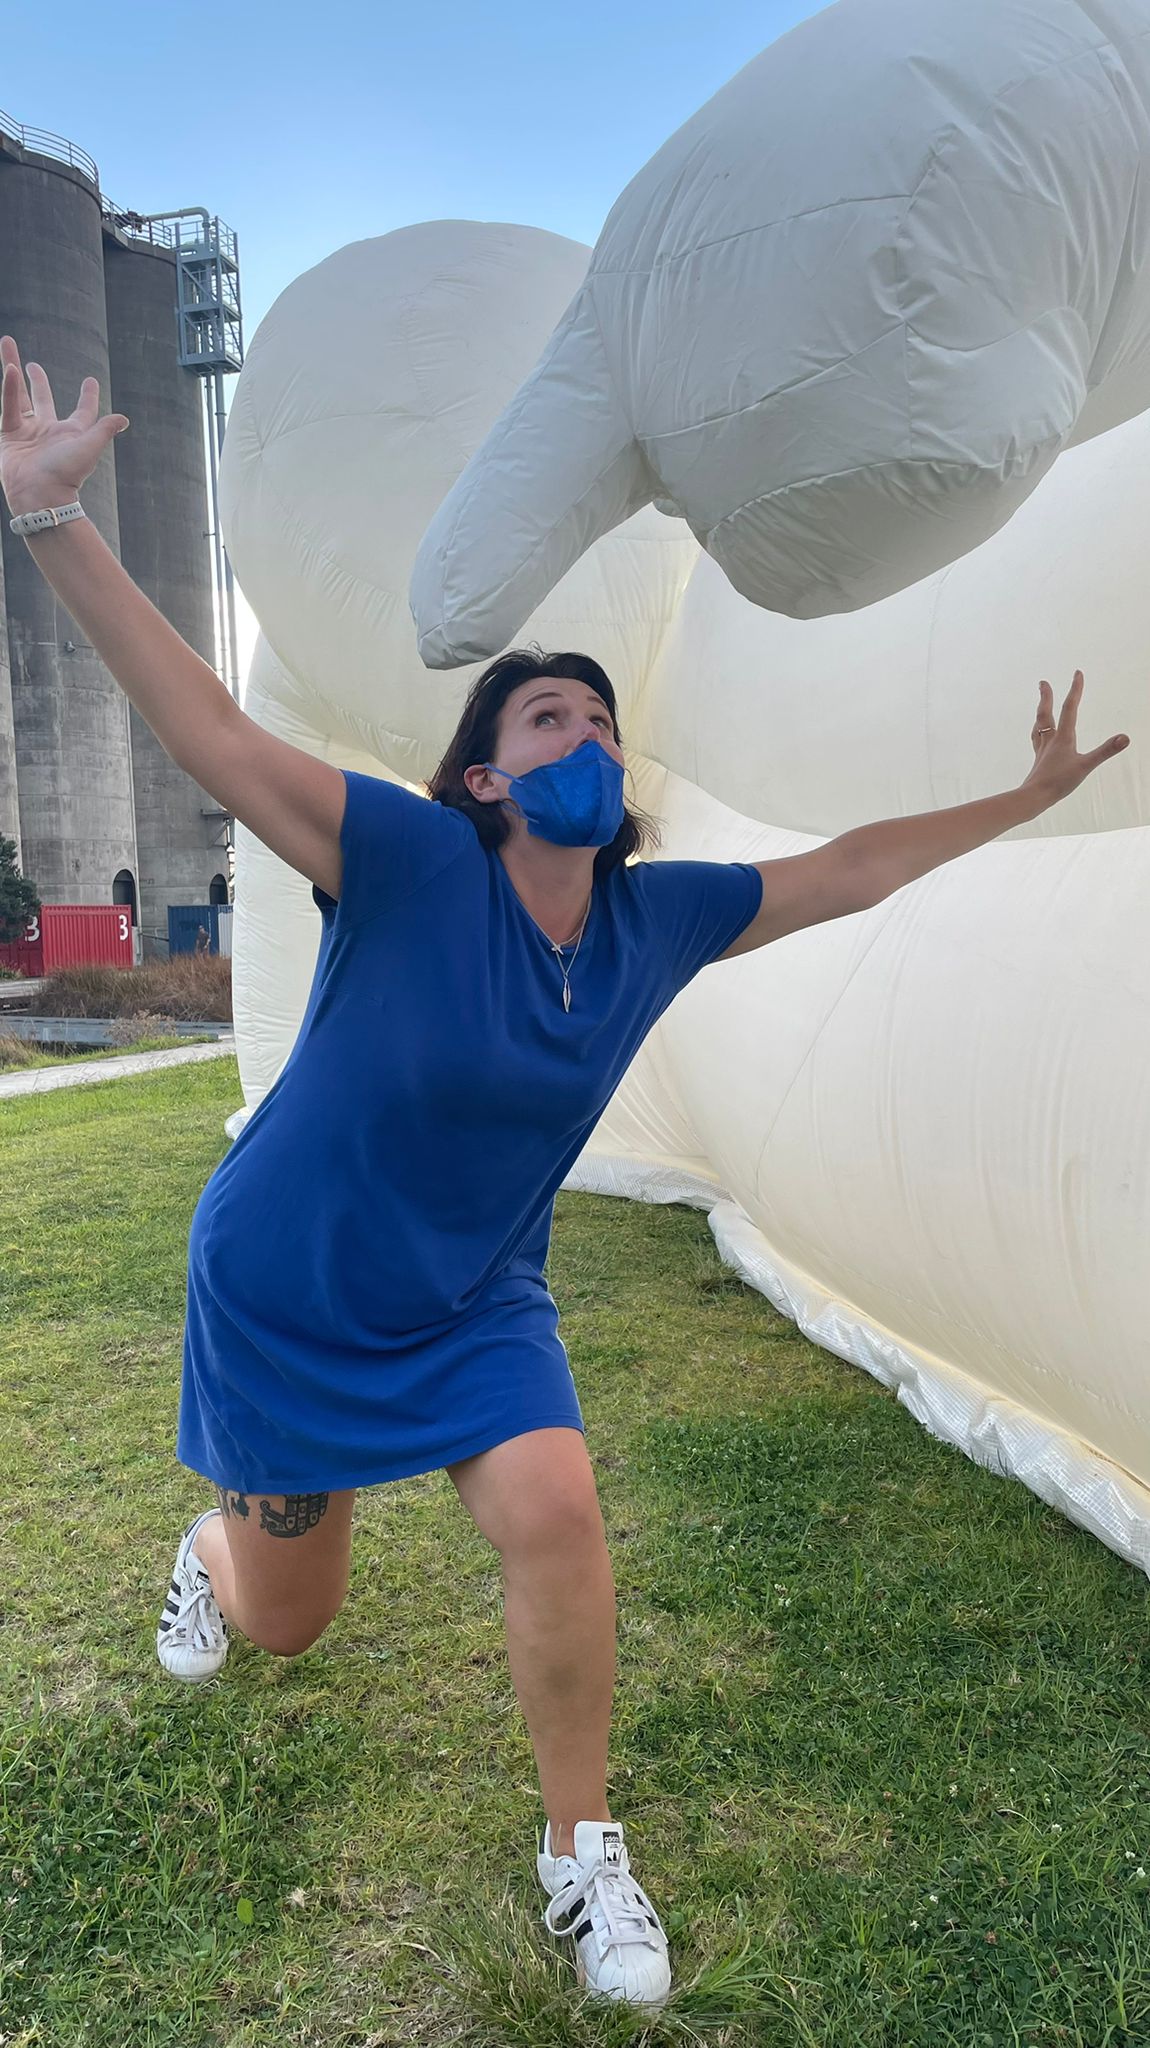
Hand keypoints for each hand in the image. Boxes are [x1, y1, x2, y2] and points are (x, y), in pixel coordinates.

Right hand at [0, 334, 127, 517]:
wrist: (39, 495)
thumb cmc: (67, 474)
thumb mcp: (89, 448)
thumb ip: (104, 430)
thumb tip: (124, 418)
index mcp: (71, 433)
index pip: (82, 410)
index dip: (87, 396)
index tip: (90, 381)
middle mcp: (48, 431)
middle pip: (41, 397)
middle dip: (37, 380)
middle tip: (33, 366)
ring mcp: (27, 433)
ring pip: (18, 396)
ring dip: (12, 371)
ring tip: (7, 348)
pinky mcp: (9, 437)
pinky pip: (9, 408)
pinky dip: (9, 389)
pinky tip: (11, 370)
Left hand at [1020, 671, 1129, 806]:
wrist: (1034, 796)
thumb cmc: (1059, 782)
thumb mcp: (1086, 766)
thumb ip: (1106, 751)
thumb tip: (1125, 738)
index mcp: (1063, 737)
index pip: (1070, 708)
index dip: (1075, 689)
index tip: (1077, 673)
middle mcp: (1050, 740)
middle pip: (1045, 713)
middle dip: (1046, 696)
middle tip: (1042, 682)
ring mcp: (1043, 750)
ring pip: (1039, 726)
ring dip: (1040, 712)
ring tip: (1041, 706)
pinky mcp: (1039, 760)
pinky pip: (1037, 740)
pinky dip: (1038, 733)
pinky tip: (1039, 736)